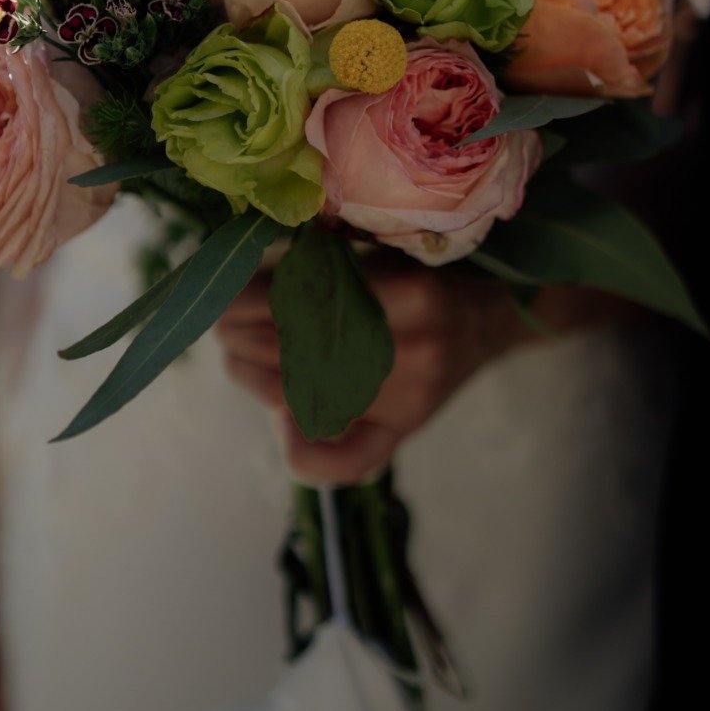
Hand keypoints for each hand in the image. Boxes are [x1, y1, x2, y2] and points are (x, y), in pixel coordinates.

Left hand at [220, 256, 527, 483]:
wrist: (490, 313)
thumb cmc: (426, 270)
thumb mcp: (386, 249)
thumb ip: (326, 260)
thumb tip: (244, 274)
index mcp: (410, 297)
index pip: (302, 303)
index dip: (247, 301)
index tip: (221, 294)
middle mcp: (413, 354)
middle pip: (298, 352)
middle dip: (242, 337)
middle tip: (219, 324)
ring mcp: (411, 400)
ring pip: (307, 400)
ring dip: (255, 378)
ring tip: (235, 357)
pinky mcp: (407, 431)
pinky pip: (347, 461)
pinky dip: (305, 452)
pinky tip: (283, 425)